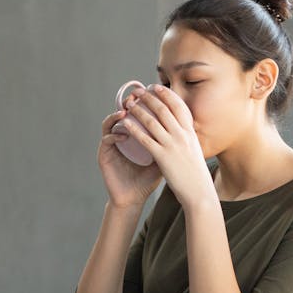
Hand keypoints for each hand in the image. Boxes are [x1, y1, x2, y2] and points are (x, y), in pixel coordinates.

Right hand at [99, 94, 162, 208]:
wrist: (133, 198)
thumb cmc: (148, 179)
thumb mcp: (162, 160)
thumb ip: (170, 145)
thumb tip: (188, 130)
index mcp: (132, 136)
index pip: (136, 114)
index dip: (143, 103)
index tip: (153, 93)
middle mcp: (120, 137)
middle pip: (122, 113)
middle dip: (129, 103)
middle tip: (136, 95)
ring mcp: (111, 145)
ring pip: (110, 123)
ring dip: (117, 116)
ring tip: (126, 112)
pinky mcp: (104, 155)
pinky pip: (106, 140)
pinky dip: (115, 135)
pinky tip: (123, 135)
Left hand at [119, 85, 215, 209]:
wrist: (199, 192)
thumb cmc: (196, 174)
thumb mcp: (195, 151)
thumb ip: (187, 138)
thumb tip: (182, 129)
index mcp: (190, 132)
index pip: (178, 106)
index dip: (166, 94)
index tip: (156, 87)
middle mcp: (182, 135)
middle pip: (163, 110)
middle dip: (148, 98)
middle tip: (137, 92)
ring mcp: (172, 145)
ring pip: (152, 122)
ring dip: (138, 110)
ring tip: (128, 104)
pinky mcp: (163, 157)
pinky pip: (145, 139)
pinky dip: (134, 129)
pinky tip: (125, 123)